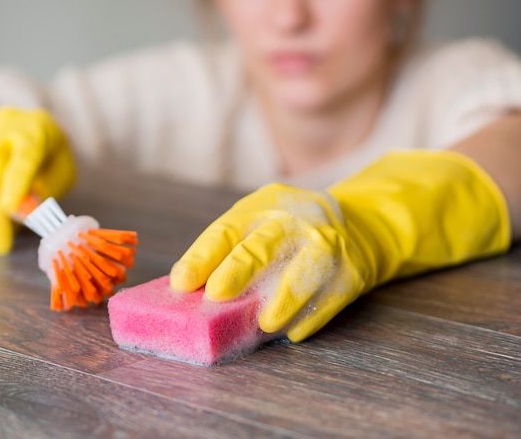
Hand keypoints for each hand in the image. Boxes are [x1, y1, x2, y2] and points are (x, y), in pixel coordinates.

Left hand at [171, 151, 509, 341]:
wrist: (357, 227)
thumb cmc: (288, 232)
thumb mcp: (260, 224)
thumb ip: (229, 250)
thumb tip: (190, 293)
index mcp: (262, 206)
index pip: (226, 229)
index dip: (202, 256)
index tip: (182, 282)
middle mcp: (294, 221)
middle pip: (261, 247)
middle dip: (238, 271)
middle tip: (216, 295)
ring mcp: (326, 245)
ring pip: (301, 274)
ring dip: (280, 301)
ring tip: (260, 323)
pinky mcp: (350, 273)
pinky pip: (328, 299)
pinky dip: (308, 318)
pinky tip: (291, 332)